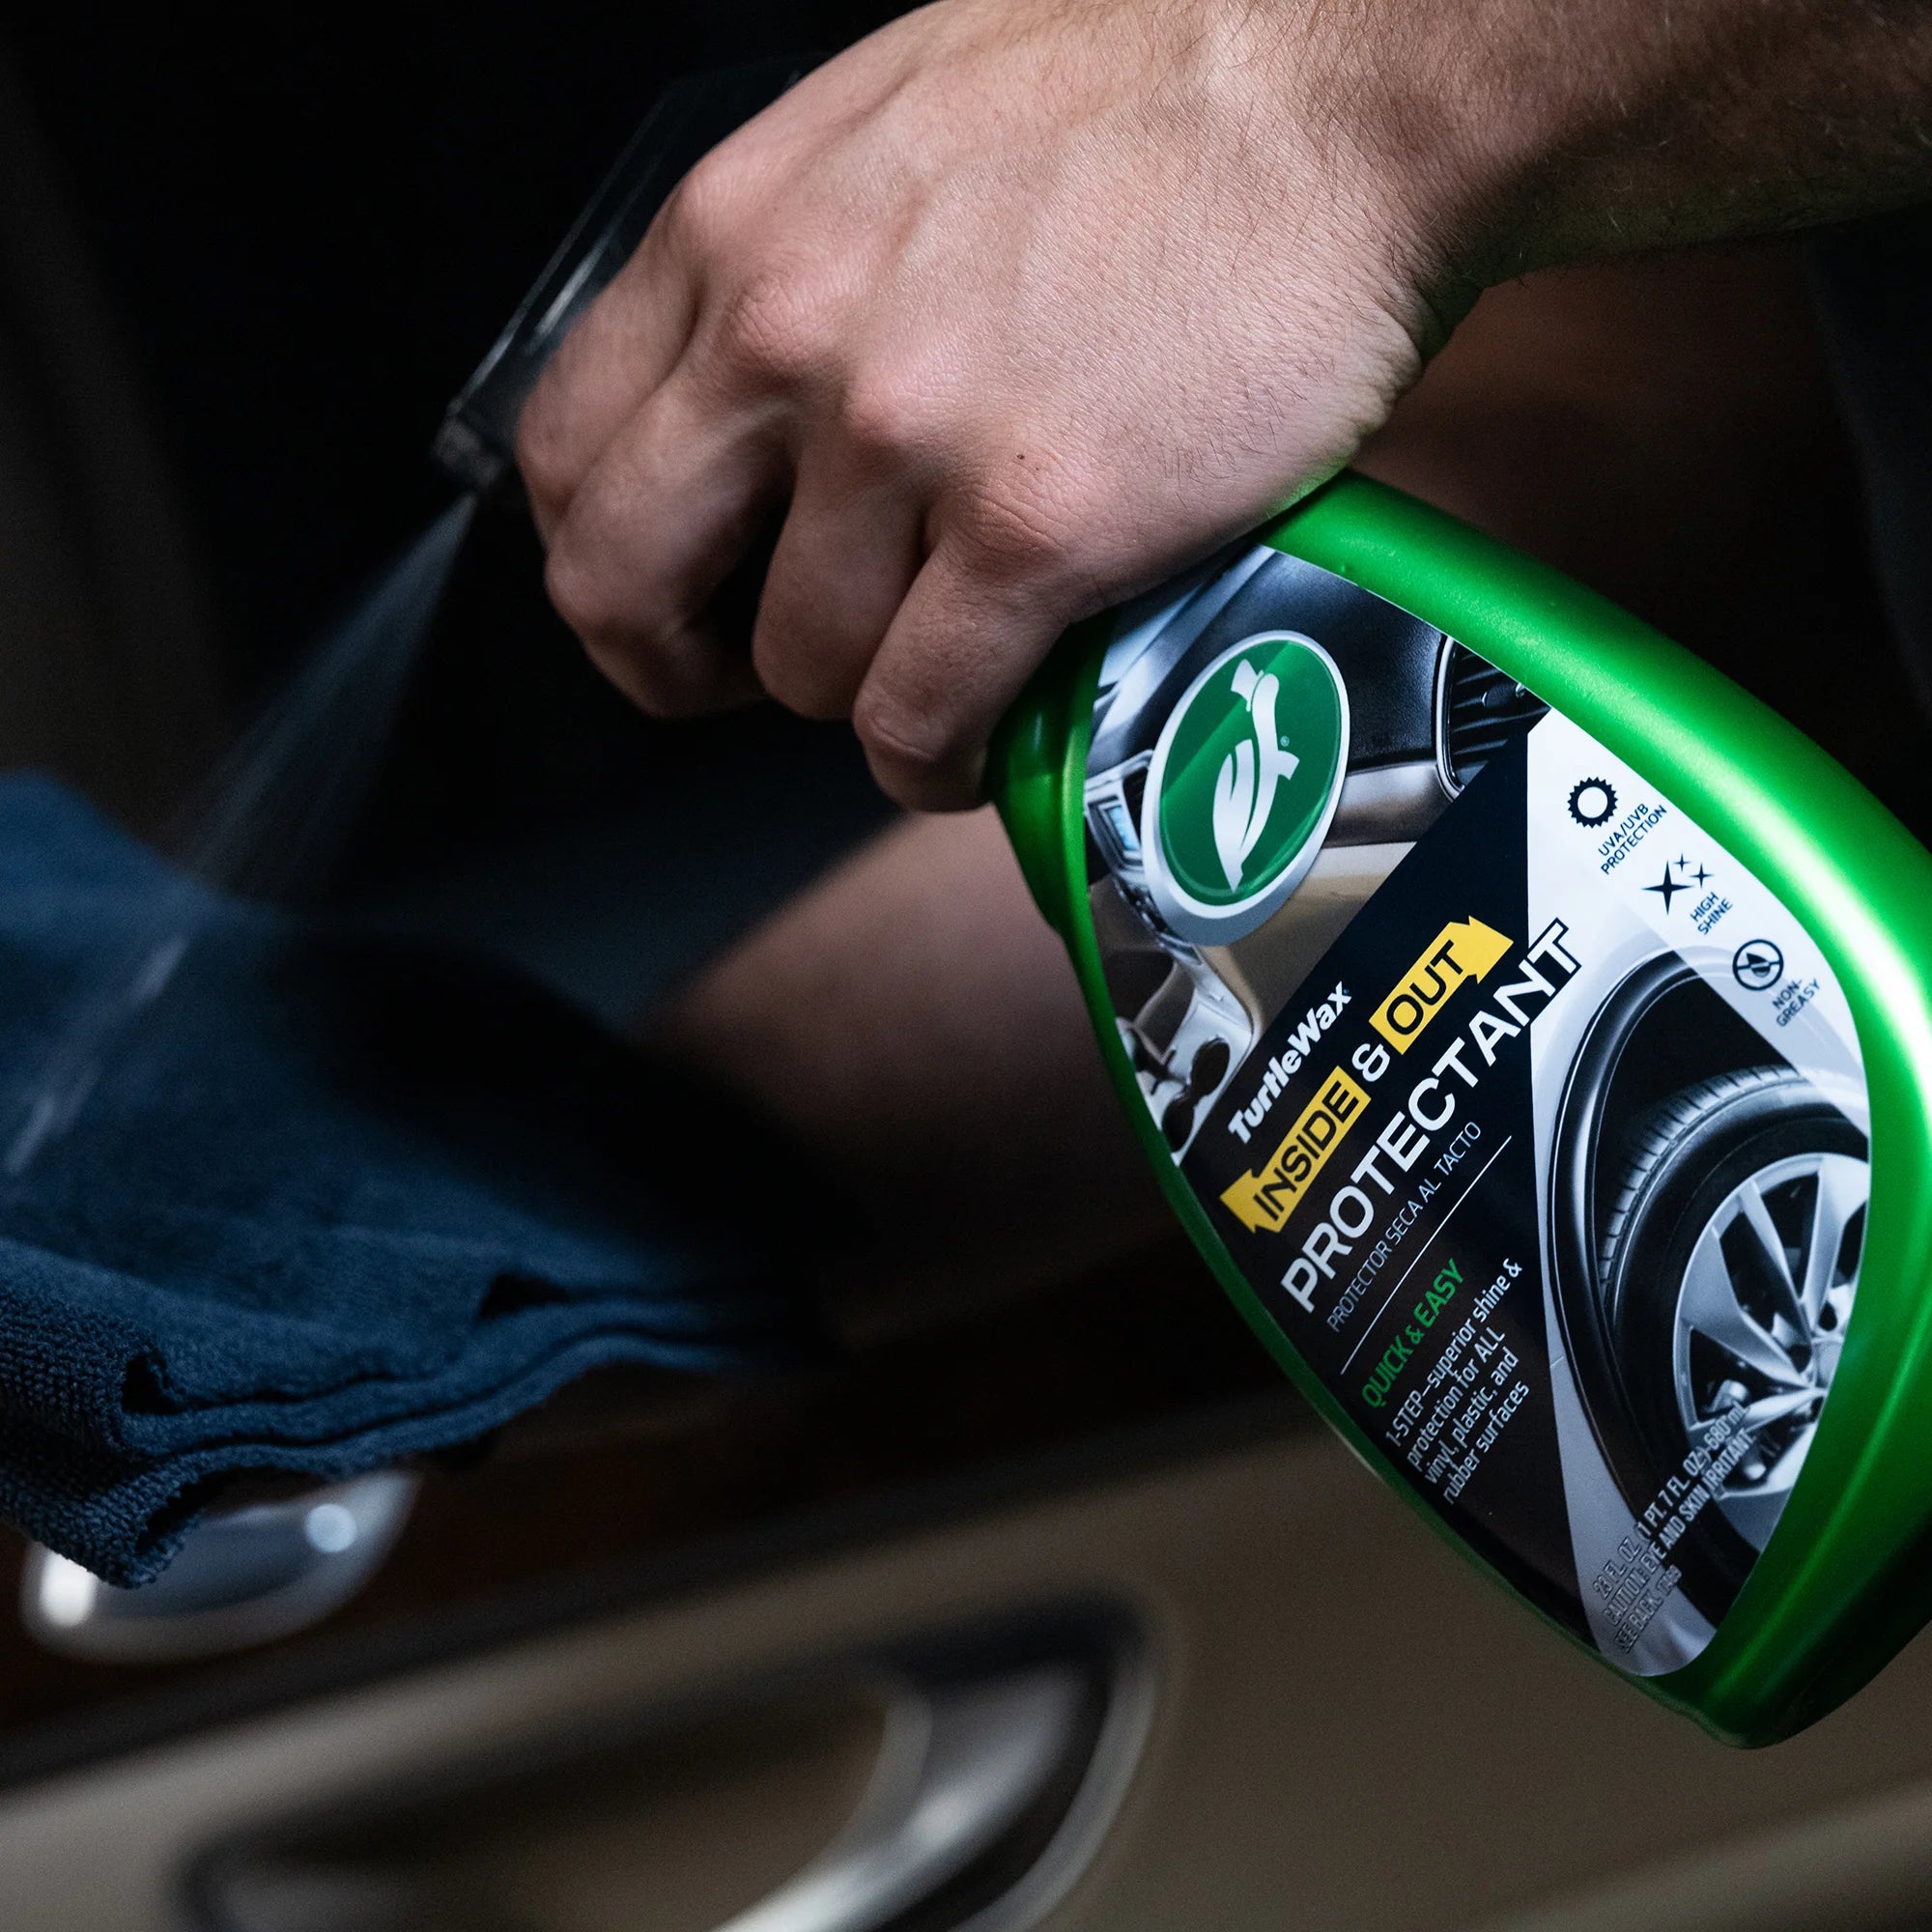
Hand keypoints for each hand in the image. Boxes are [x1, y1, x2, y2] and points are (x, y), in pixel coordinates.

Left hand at [518, 0, 1931, 810]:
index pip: (566, 449)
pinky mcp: (1032, 527)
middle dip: (677, 669)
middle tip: (748, 684)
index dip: (611, 561)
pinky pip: (920, 714)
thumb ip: (799, 256)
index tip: (681, 596)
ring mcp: (906, 436)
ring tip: (936, 685)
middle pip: (625, 585)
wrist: (1340, 87)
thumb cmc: (1146, 90)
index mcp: (735, 227)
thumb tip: (768, 394)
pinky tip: (978, 746)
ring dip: (858, 703)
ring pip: (800, 667)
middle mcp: (787, 331)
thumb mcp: (895, 126)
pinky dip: (934, 762)